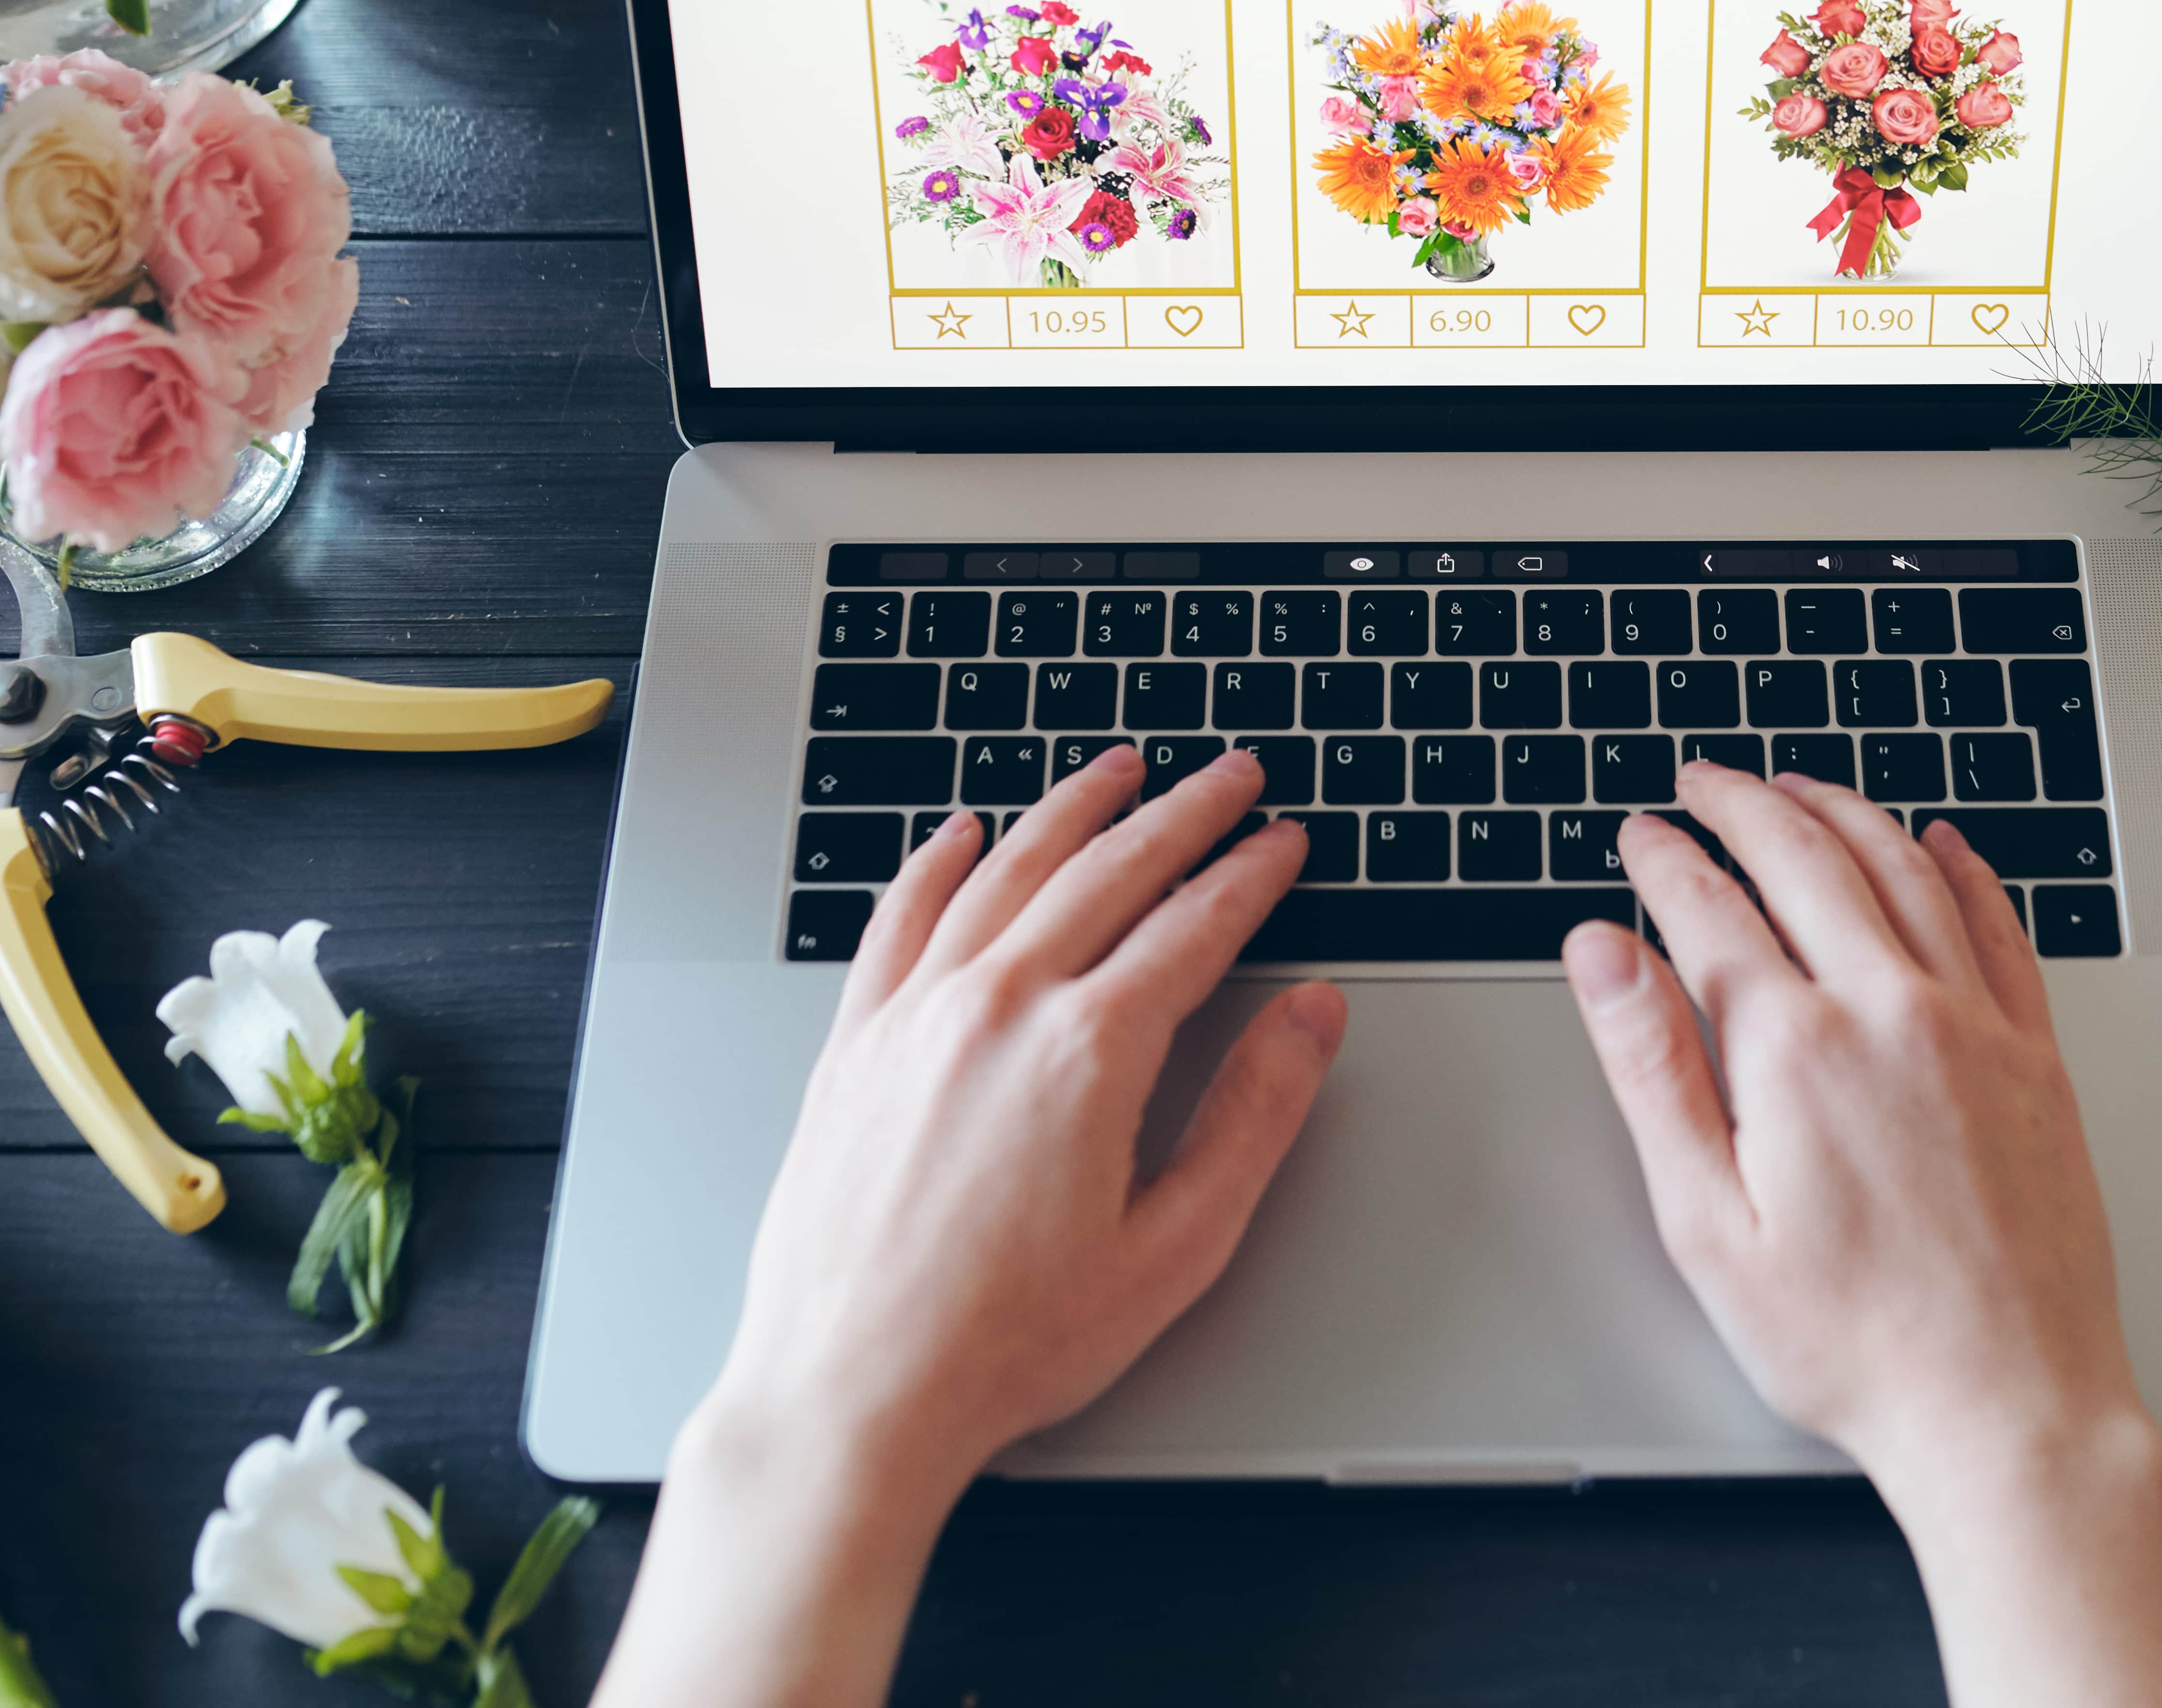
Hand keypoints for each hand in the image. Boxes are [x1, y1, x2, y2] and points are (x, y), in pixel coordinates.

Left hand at [595, 748, 1339, 1707]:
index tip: (1282, 840)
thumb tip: (1310, 1018)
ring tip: (1119, 771)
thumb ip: (1253, 1117)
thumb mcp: (1174, 1248)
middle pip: (1109, 869)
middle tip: (1230, 776)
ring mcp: (916, 1014)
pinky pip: (901, 915)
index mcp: (1089, 1051)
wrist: (851, 1390)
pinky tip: (961, 832)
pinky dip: (937, 860)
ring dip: (1073, 809)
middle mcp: (998, 1006)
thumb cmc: (1007, 1342)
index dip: (1250, 874)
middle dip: (1183, 813)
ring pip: (1007, 868)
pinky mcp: (855, 1041)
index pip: (1195, 925)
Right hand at [1566, 764, 2161, 1707]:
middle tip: (1705, 782)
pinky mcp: (2037, 1059)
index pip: (1710, 910)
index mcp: (1798, 1050)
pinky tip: (1942, 843)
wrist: (2006, 1403)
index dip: (1664, 861)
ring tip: (1798, 785)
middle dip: (1743, 805)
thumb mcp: (1708, 1221)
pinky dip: (1964, 869)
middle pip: (1806, 861)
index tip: (1640, 834)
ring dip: (1841, 812)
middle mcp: (1893, 1011)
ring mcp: (1976, 1027)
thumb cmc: (1854, 1338)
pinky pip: (1999, 927)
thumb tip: (1602, 955)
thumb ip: (1651, 1069)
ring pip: (1903, 871)